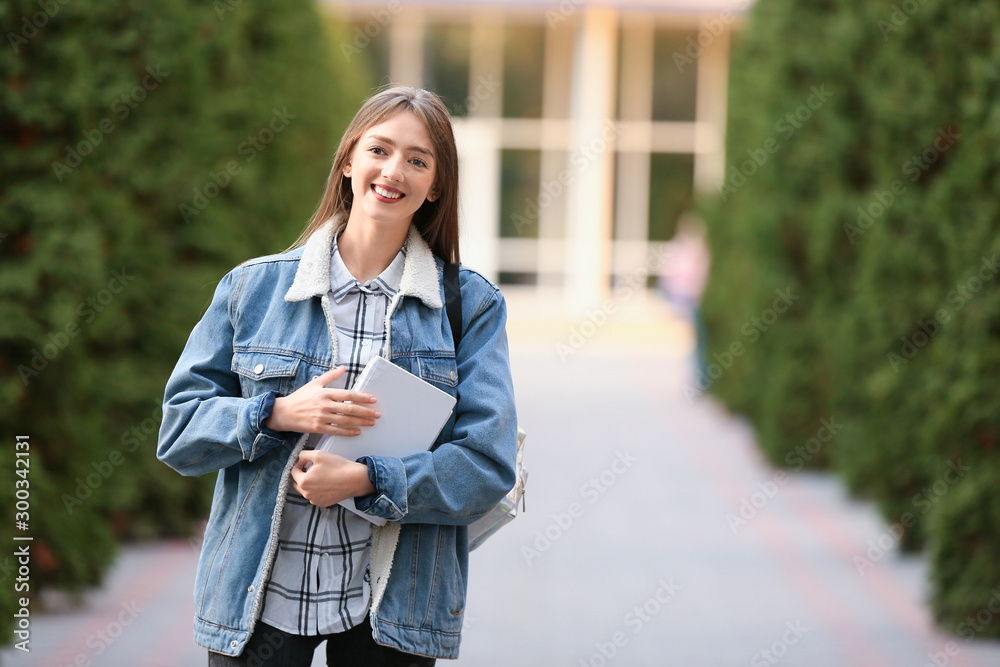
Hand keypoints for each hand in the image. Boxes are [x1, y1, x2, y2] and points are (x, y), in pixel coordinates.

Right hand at [264, 366, 379, 434]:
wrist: (284, 413)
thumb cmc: (300, 397)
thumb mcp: (315, 383)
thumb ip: (331, 376)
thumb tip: (344, 367)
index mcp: (325, 393)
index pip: (348, 395)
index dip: (362, 398)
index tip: (373, 400)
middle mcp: (325, 405)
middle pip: (350, 409)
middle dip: (366, 412)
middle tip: (378, 414)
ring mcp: (322, 417)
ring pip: (345, 421)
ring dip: (361, 422)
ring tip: (372, 423)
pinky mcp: (318, 428)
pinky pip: (336, 431)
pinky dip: (348, 432)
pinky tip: (358, 432)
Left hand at [291, 449, 375, 506]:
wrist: (355, 479)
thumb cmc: (338, 467)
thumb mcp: (319, 454)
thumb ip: (304, 455)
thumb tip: (300, 459)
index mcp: (304, 482)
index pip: (293, 472)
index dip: (299, 464)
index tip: (305, 462)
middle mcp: (307, 494)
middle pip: (298, 483)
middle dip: (302, 475)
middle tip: (312, 468)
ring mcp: (315, 500)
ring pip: (306, 490)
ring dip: (309, 483)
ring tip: (321, 476)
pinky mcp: (323, 503)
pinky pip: (315, 496)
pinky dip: (317, 490)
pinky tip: (326, 483)